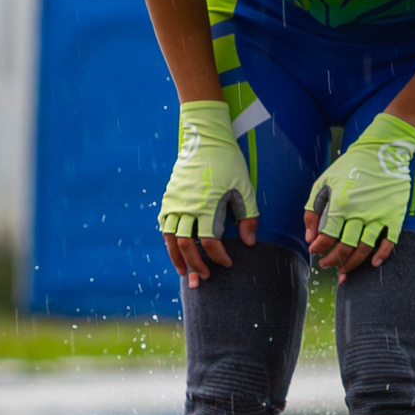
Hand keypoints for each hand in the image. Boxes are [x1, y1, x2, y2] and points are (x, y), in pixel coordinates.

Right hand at [158, 100, 257, 285]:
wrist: (205, 139)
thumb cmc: (228, 163)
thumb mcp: (244, 188)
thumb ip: (248, 217)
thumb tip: (249, 243)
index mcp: (207, 205)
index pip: (209, 241)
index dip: (218, 256)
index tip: (227, 263)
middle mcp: (187, 206)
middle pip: (186, 245)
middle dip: (196, 264)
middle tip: (206, 275)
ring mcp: (174, 202)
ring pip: (170, 237)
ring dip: (176, 257)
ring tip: (184, 272)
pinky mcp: (168, 197)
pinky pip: (164, 224)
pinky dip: (168, 239)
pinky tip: (174, 249)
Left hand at [305, 113, 414, 280]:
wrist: (383, 152)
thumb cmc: (350, 166)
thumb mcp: (324, 182)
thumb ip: (313, 209)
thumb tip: (310, 236)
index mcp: (341, 204)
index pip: (327, 236)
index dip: (319, 247)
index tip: (315, 251)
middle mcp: (360, 212)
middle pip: (345, 247)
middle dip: (333, 260)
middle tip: (326, 265)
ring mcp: (379, 215)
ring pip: (364, 249)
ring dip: (353, 264)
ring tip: (344, 270)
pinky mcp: (394, 215)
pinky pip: (389, 242)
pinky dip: (381, 255)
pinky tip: (373, 263)